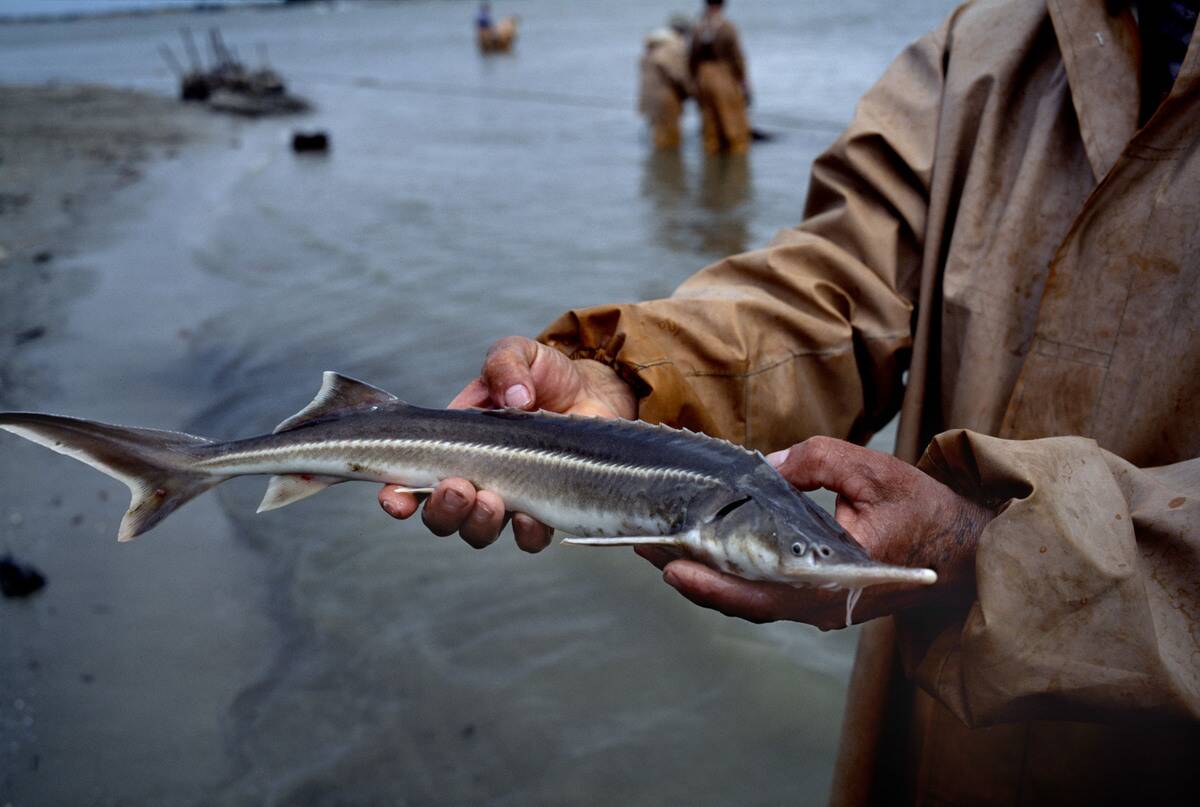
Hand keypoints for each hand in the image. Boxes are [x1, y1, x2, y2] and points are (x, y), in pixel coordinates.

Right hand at [378, 335, 635, 550]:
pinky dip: (526, 534)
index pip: (409, 480)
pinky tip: (529, 517)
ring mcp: (508, 498)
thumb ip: (505, 365)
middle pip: (441, 517)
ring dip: (477, 523)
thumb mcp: (517, 354)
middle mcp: (474, 479)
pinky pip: (529, 540)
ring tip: (491, 500)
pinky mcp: (545, 509)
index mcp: (453, 445)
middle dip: (442, 509)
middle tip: (458, 487)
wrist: (593, 391)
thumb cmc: (544, 374)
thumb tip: (514, 398)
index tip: (394, 497)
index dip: (396, 496)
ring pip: (477, 533)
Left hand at [637, 436, 992, 628]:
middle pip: (740, 600)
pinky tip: (703, 551)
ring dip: (703, 576)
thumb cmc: (924, 510)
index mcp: (833, 580)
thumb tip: (764, 467)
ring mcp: (818, 606)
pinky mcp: (818, 598)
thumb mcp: (871, 469)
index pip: (759, 590)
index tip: (668, 561)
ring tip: (659, 546)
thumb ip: (814, 462)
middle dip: (688, 574)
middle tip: (641, 546)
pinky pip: (764, 594)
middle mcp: (819, 604)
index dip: (710, 580)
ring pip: (748, 600)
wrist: (967, 551)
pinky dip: (729, 576)